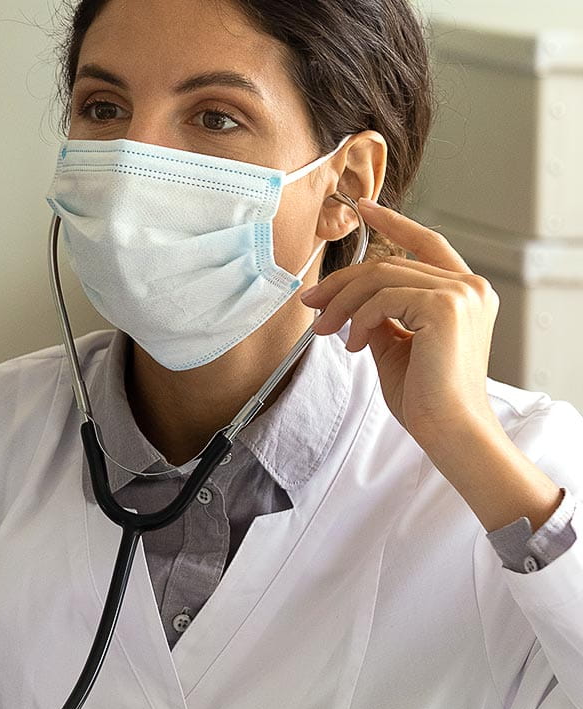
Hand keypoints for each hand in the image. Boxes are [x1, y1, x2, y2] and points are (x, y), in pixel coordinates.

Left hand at [300, 199, 562, 532]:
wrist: (448, 428)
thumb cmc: (426, 397)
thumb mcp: (396, 346)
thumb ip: (380, 315)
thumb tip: (344, 300)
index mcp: (465, 293)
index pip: (426, 243)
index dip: (394, 223)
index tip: (365, 209)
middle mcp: (470, 287)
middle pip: (389, 263)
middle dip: (341, 282)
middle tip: (310, 304)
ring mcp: (461, 294)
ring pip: (381, 278)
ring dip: (342, 304)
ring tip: (326, 330)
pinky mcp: (445, 307)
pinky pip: (383, 299)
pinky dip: (359, 320)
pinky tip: (354, 345)